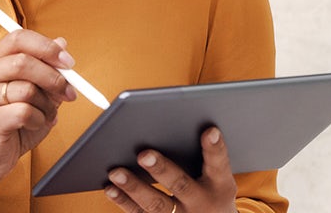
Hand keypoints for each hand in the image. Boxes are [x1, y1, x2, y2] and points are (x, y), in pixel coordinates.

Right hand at [0, 30, 77, 200]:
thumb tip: (61, 43)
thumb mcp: (36, 91)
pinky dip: (38, 119)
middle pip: (23, 62)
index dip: (46, 47)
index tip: (68, 62)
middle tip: (68, 91)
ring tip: (46, 114)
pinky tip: (34, 123)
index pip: (19, 38)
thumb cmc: (13, 120)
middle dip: (53, 77)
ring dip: (46, 104)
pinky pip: (25, 111)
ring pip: (27, 89)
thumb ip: (47, 68)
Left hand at [103, 127, 237, 212]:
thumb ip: (202, 157)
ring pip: (156, 205)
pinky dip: (124, 201)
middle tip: (144, 154)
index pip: (218, 164)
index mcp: (220, 185)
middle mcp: (202, 203)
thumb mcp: (217, 179)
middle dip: (162, 170)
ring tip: (116, 171)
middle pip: (181, 185)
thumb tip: (169, 124)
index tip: (209, 130)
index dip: (214, 148)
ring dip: (134, 187)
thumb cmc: (211, 192)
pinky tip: (110, 188)